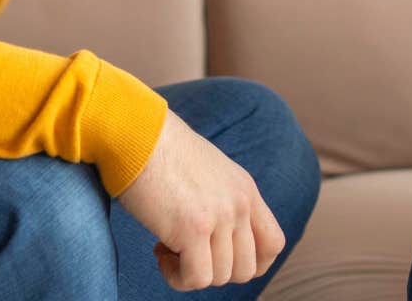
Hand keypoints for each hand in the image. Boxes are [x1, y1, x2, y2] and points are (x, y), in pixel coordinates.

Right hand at [118, 110, 286, 290]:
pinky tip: (159, 252)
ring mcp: (220, 216)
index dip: (251, 263)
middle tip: (186, 251)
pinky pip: (197, 278)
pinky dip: (177, 277)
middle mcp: (239, 204)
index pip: (273, 244)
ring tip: (167, 247)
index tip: (218, 257)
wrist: (137, 133)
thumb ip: (222, 199)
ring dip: (191, 272)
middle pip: (246, 269)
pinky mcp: (193, 229)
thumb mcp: (208, 171)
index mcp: (246, 190)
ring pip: (220, 277)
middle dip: (215, 270)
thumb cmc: (160, 151)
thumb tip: (216, 238)